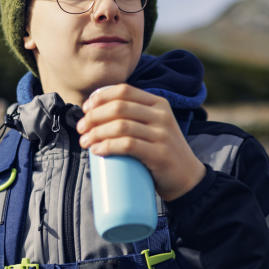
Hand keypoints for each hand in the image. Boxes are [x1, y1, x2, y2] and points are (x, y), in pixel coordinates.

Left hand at [77, 84, 205, 200]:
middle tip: (81, 129)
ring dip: (96, 133)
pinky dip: (108, 146)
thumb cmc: (161, 152)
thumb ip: (134, 117)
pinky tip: (97, 150)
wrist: (187, 178)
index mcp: (158, 103)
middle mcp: (162, 115)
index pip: (124, 90)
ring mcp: (162, 134)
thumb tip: (94, 116)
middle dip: (93, 117)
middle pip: (119, 108)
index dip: (100, 97)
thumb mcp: (154, 126)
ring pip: (121, 126)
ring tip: (85, 142)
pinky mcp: (160, 154)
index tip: (85, 109)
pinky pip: (129, 145)